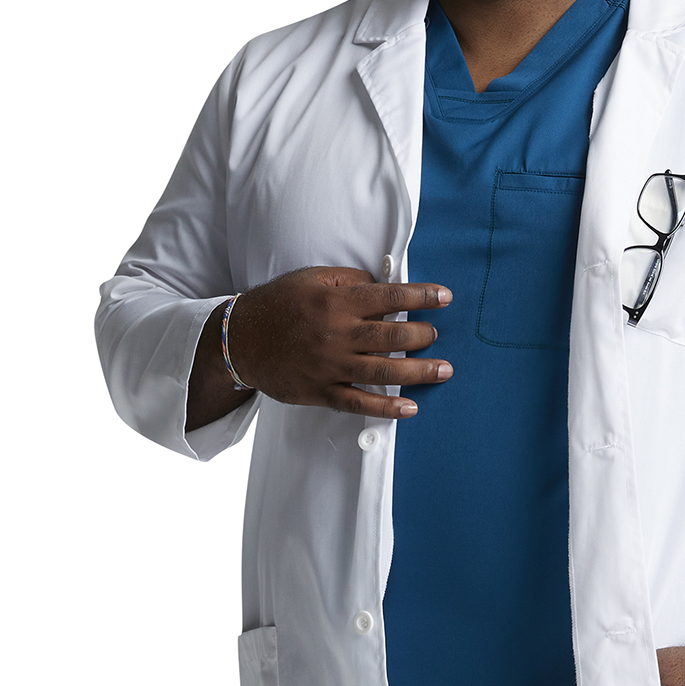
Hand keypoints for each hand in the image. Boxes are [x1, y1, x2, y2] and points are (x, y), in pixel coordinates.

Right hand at [185, 266, 452, 432]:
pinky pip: (358, 403)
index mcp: (336, 301)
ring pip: (383, 371)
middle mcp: (337, 334)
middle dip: (423, 336)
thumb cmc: (278, 304)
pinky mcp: (320, 391)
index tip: (445, 298)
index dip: (422, 297)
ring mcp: (329, 366)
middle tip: (435, 335)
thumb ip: (350, 280)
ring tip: (443, 370)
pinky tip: (410, 408)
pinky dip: (386, 408)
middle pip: (393, 336)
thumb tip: (383, 286)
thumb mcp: (312, 278)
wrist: (239, 339)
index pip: (390, 297)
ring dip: (419, 371)